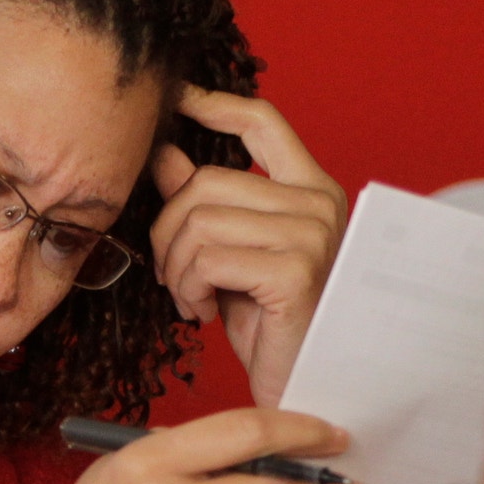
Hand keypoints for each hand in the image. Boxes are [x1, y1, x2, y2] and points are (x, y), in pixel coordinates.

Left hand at [149, 89, 349, 406]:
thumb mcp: (230, 253)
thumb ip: (204, 202)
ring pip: (197, 222)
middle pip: (203, 182)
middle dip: (167, 233)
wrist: (302, 386)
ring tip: (194, 297)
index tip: (176, 97)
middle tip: (176, 276)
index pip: (261, 121)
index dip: (213, 104)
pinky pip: (205, 259)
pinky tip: (207, 311)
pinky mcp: (295, 270)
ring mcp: (312, 234)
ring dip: (175, 269)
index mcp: (310, 189)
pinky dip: (189, 289)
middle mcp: (318, 202)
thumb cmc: (268, 324)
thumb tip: (165, 151)